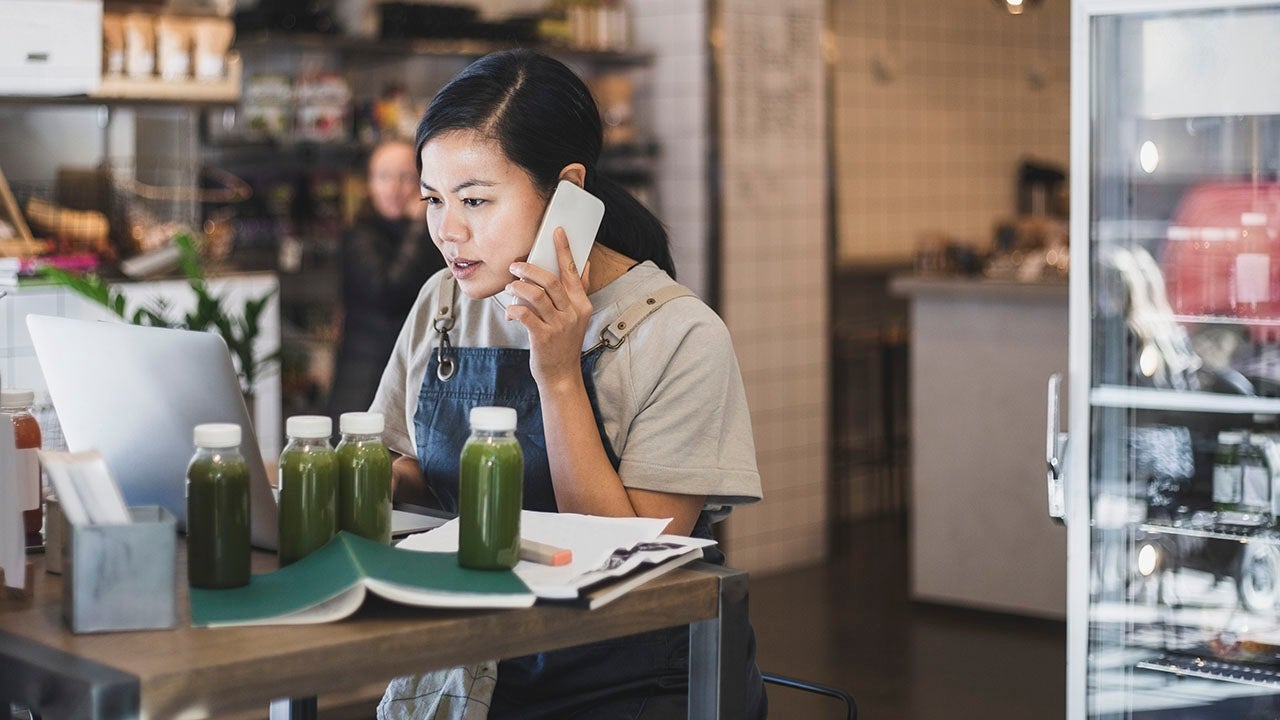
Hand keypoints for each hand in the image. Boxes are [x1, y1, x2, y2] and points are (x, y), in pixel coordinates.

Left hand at [505, 227, 592, 391]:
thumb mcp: (577, 317)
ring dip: (519, 287)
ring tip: (510, 285)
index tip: (556, 232)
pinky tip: (511, 311)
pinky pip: (524, 315)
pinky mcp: (543, 337)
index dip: (564, 249)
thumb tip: (586, 264)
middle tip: (515, 265)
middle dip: (530, 268)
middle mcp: (572, 313)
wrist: (561, 374)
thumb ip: (580, 290)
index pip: (572, 271)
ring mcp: (558, 326)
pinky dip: (514, 309)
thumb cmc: (564, 343)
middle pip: (551, 281)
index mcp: (581, 304)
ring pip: (535, 295)